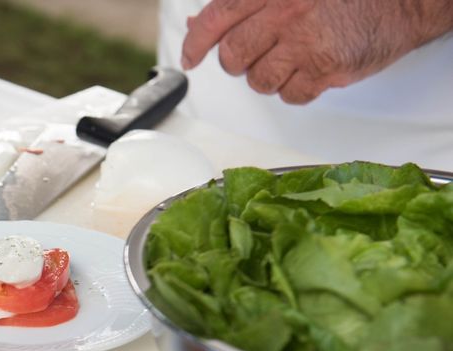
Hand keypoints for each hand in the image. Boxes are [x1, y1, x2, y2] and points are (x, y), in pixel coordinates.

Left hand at [180, 0, 452, 103]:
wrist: (406, 0)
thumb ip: (243, 6)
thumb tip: (197, 27)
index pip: (216, 19)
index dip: (196, 42)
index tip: (190, 56)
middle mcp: (285, 13)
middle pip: (233, 57)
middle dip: (240, 62)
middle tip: (259, 54)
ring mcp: (305, 43)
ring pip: (259, 81)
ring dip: (269, 77)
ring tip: (292, 60)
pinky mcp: (326, 69)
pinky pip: (290, 95)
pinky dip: (296, 90)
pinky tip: (310, 71)